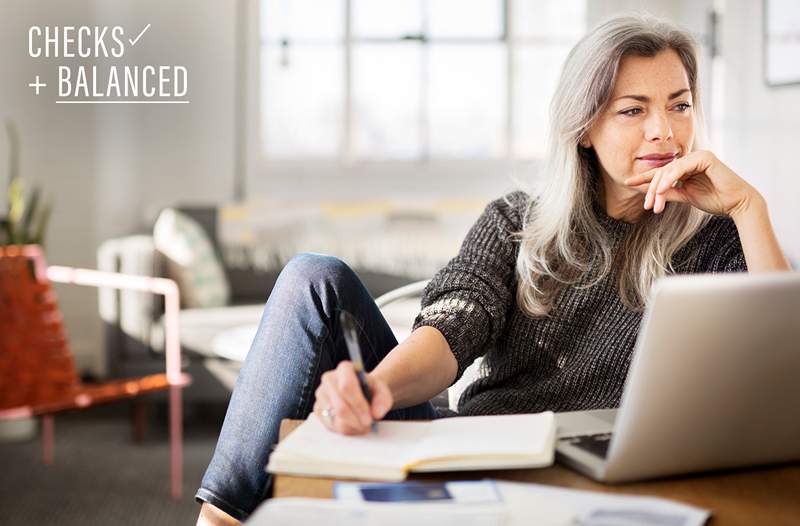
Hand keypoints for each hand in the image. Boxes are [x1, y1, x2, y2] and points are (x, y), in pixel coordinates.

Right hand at [313, 360, 393, 434]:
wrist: (362, 392)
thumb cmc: (370, 389)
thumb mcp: (382, 390)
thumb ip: (383, 400)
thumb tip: (376, 413)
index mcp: (344, 369)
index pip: (347, 387)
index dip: (358, 405)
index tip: (370, 418)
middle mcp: (328, 379)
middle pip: (340, 406)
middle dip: (357, 420)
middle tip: (368, 425)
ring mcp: (321, 394)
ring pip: (335, 419)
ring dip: (352, 427)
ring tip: (363, 425)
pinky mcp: (317, 409)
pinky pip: (330, 426)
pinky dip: (345, 430)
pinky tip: (354, 426)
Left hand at [624, 150, 758, 216]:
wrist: (736, 203)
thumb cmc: (715, 199)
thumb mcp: (686, 196)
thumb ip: (669, 192)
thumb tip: (652, 194)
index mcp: (687, 167)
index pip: (661, 172)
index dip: (644, 178)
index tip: (627, 182)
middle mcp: (691, 159)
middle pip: (662, 172)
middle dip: (651, 189)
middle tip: (646, 206)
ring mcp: (698, 156)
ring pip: (669, 170)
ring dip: (658, 188)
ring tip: (652, 204)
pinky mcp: (704, 157)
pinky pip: (680, 168)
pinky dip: (669, 179)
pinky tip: (661, 190)